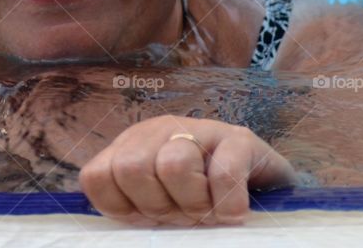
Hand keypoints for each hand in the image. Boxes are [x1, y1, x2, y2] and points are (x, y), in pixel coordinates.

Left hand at [79, 115, 295, 225]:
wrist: (266, 194)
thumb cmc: (202, 206)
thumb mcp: (157, 211)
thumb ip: (132, 210)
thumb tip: (116, 234)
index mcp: (131, 148)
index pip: (97, 176)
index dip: (122, 208)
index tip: (148, 219)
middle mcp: (160, 131)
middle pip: (131, 168)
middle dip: (158, 206)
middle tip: (183, 216)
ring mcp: (201, 129)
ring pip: (173, 165)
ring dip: (194, 204)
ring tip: (209, 212)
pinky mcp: (239, 138)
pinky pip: (223, 173)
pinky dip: (228, 204)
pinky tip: (233, 211)